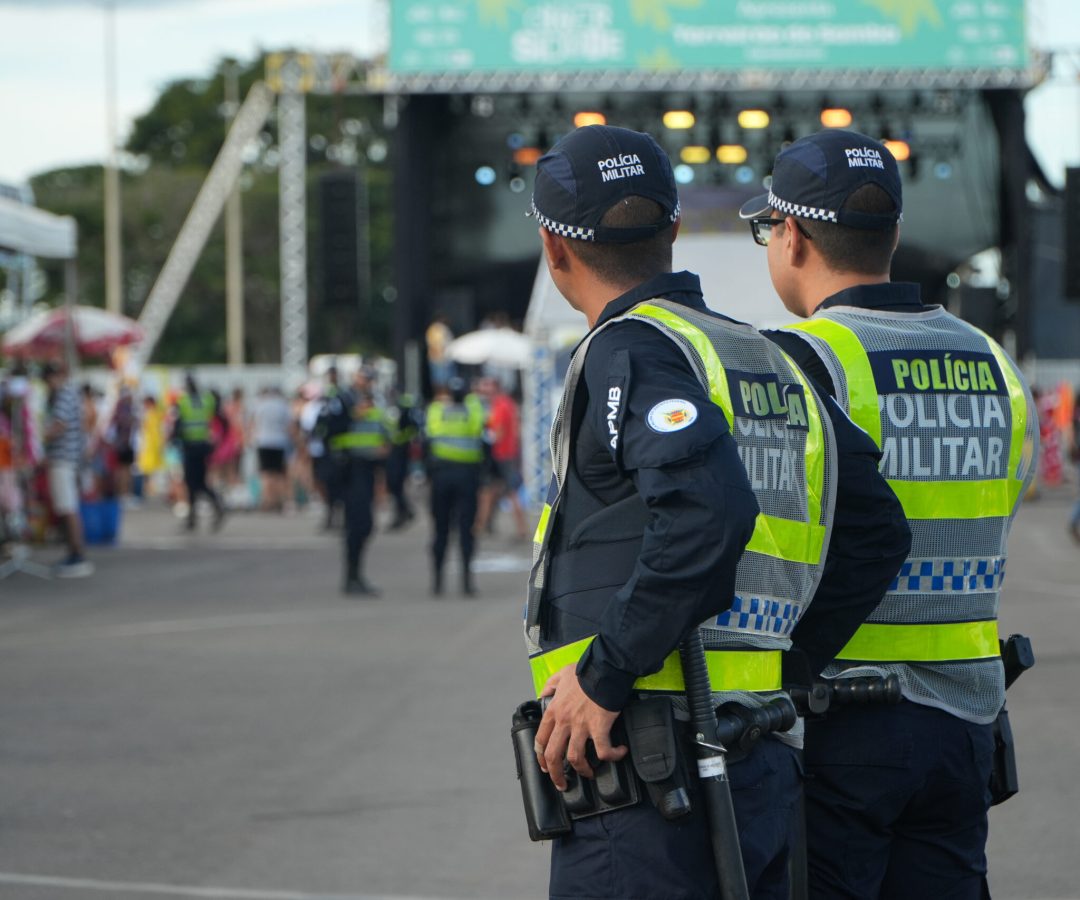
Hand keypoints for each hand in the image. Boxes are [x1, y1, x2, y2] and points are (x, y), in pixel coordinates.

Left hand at [534, 663, 627, 790]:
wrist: (604, 669)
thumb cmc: (585, 672)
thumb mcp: (561, 674)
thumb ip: (550, 685)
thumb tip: (543, 693)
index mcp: (554, 711)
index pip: (541, 739)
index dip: (541, 757)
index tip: (545, 766)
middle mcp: (565, 722)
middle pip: (553, 755)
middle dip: (555, 774)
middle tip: (561, 783)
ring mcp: (581, 726)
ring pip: (575, 758)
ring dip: (582, 770)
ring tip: (588, 774)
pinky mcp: (600, 728)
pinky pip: (604, 751)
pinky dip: (612, 756)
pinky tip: (619, 753)